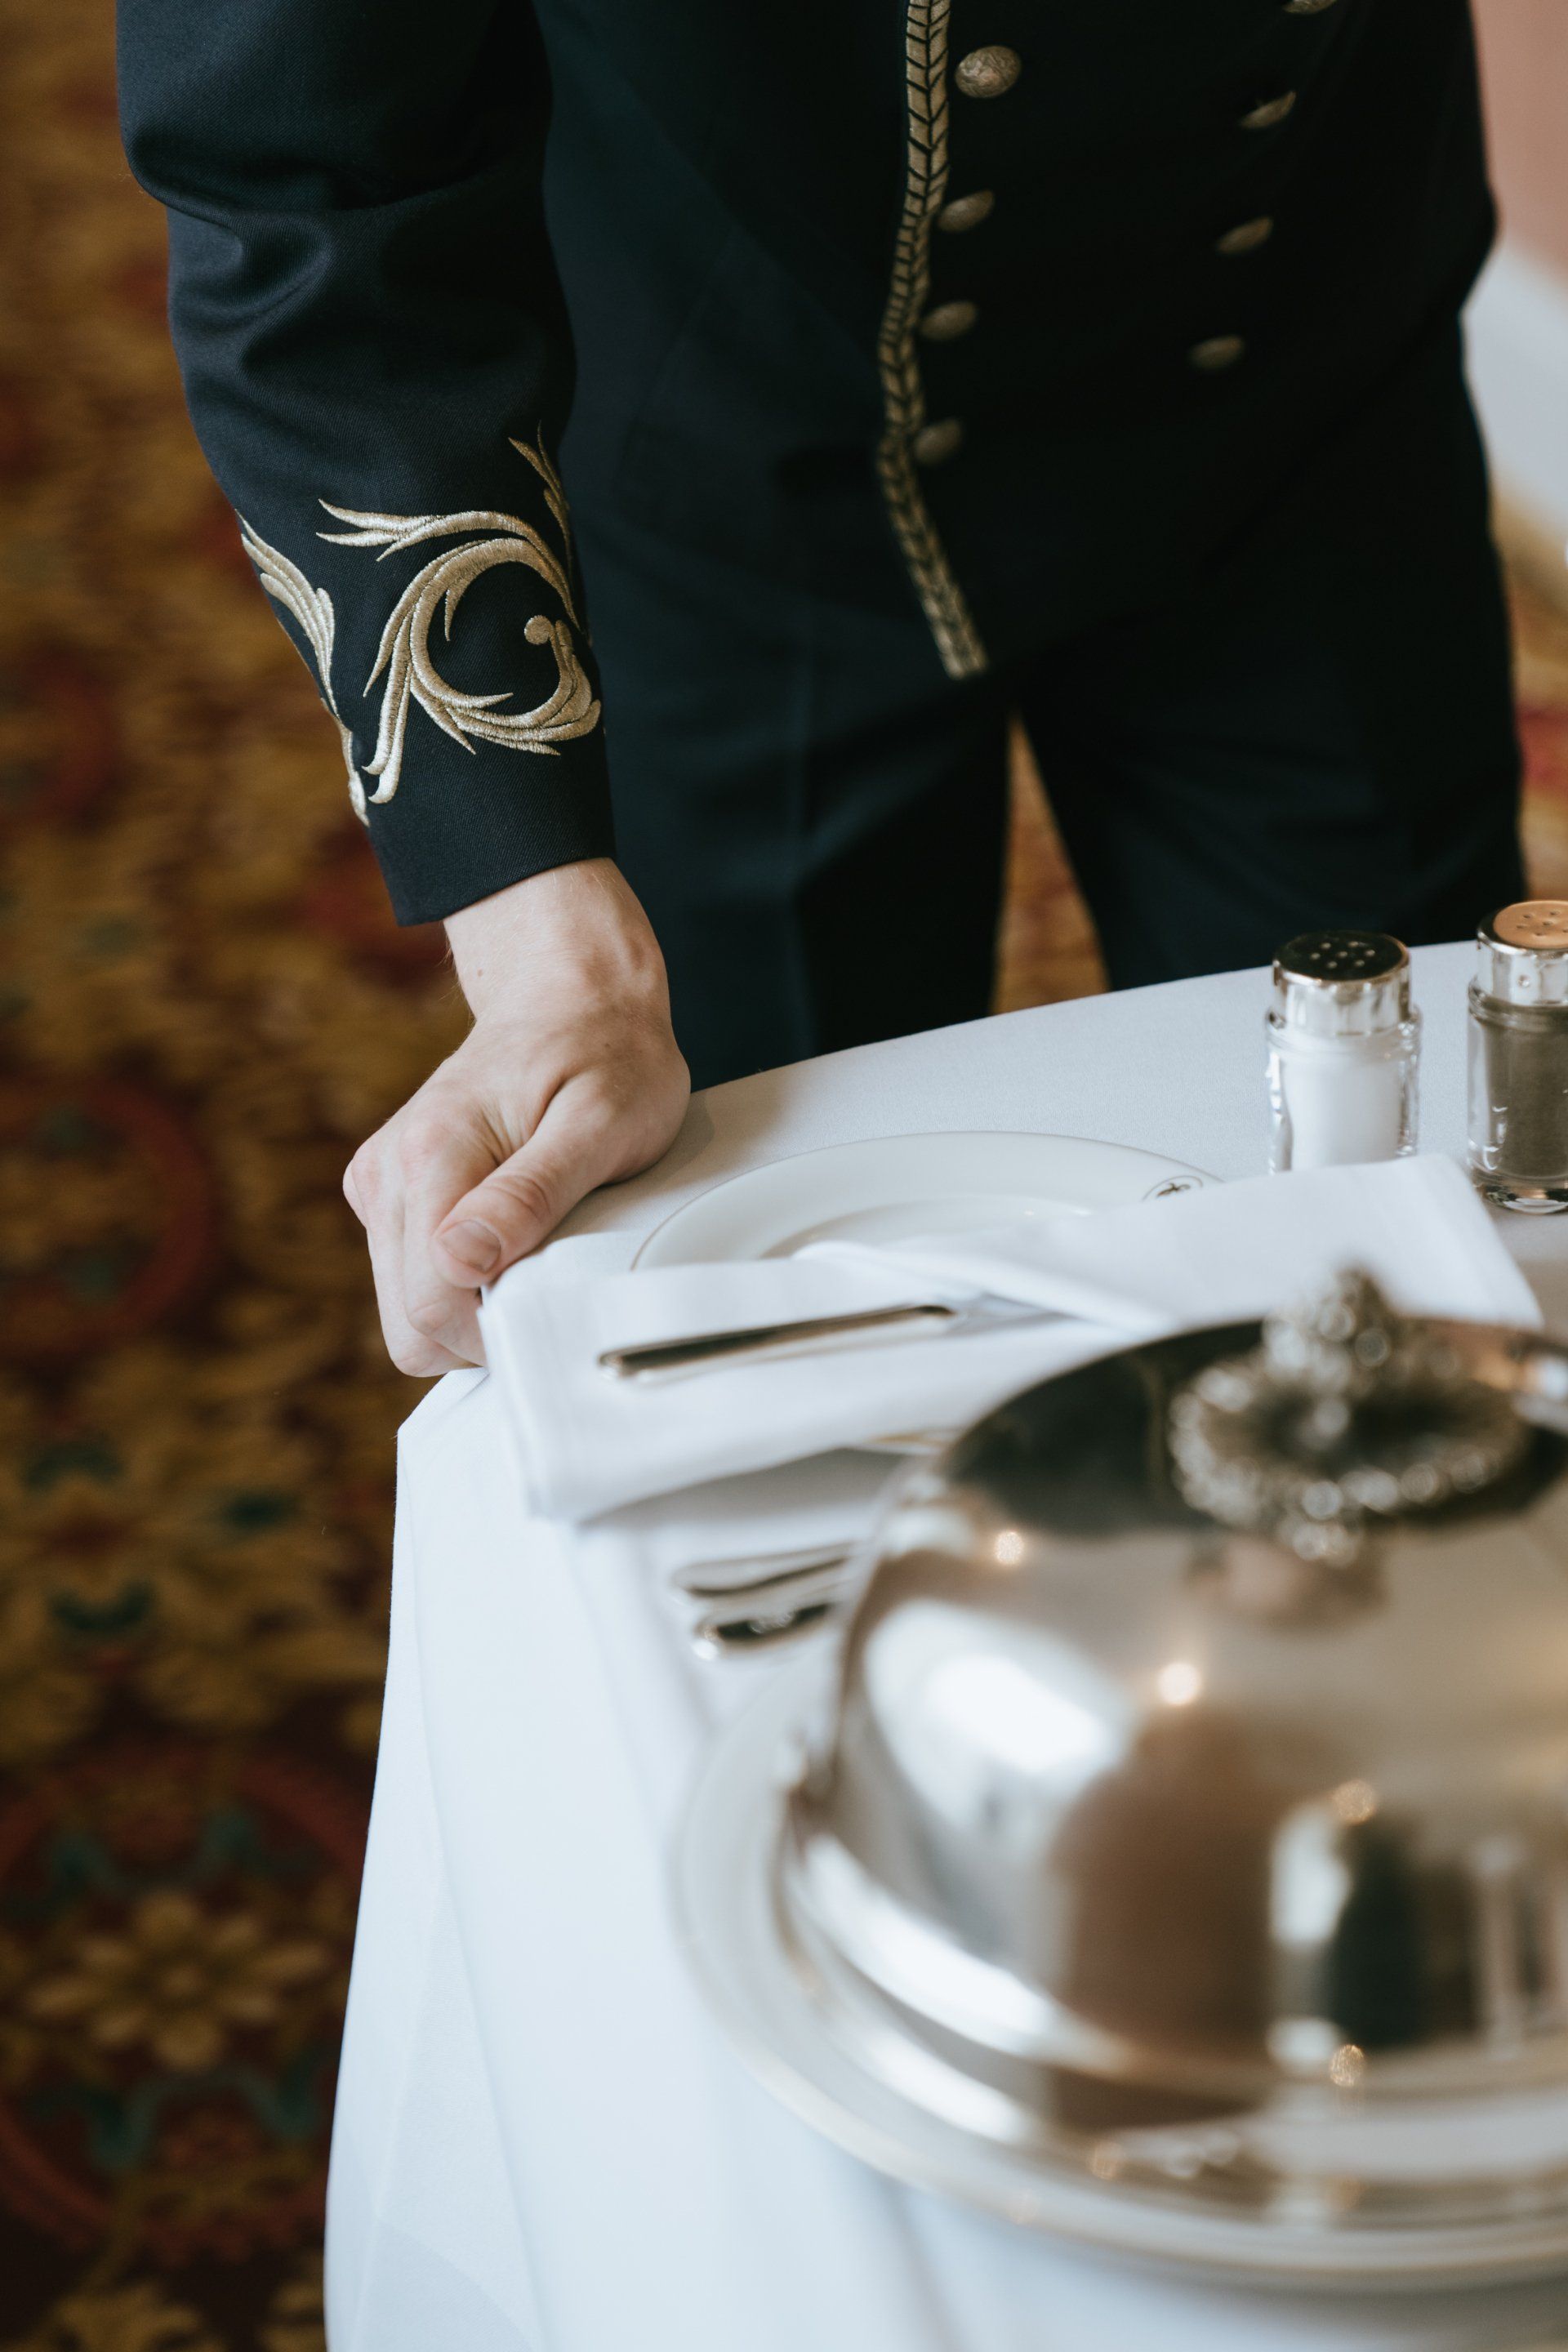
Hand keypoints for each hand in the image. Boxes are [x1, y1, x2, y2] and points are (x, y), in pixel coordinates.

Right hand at [344, 858, 689, 1371]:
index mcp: (431, 1155)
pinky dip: (464, 1281)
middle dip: (482, 1327)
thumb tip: (462, 1261)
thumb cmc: (607, 1054)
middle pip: (409, 1324)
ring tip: (539, 1239)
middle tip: (554, 1271)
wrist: (573, 994)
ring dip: (474, 1304)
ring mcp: (379, 1183)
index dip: (498, 1331)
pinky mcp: (386, 1193)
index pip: (431, 1307)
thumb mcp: (604, 1121)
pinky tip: (513, 1232)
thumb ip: (532, 1193)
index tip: (558, 1297)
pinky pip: (413, 1280)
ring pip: (408, 1310)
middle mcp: (386, 1171)